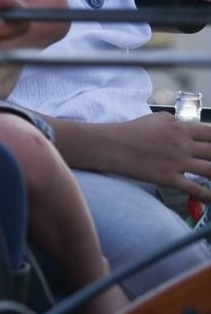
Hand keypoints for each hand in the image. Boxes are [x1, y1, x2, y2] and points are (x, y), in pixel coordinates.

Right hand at [96, 111, 210, 196]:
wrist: (111, 145)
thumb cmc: (132, 130)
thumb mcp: (157, 118)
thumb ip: (177, 122)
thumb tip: (190, 130)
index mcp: (181, 128)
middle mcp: (183, 145)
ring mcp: (177, 163)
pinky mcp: (169, 178)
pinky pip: (195, 189)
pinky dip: (208, 196)